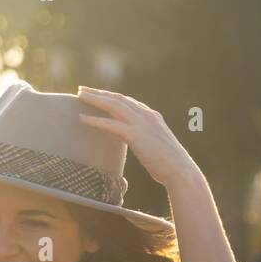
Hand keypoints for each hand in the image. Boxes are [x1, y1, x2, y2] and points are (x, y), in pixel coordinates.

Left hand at [76, 86, 200, 189]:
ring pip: (113, 106)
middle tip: (82, 89)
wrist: (181, 171)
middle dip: (99, 92)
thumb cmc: (170, 165)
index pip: (128, 102)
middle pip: (118, 99)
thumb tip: (139, 145)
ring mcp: (141, 124)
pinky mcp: (136, 135)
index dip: (111, 96)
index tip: (97, 94)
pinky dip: (95, 120)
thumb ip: (146, 140)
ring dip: (95, 99)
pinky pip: (111, 124)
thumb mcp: (156, 147)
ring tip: (79, 96)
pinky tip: (81, 118)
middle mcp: (146, 115)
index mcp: (152, 117)